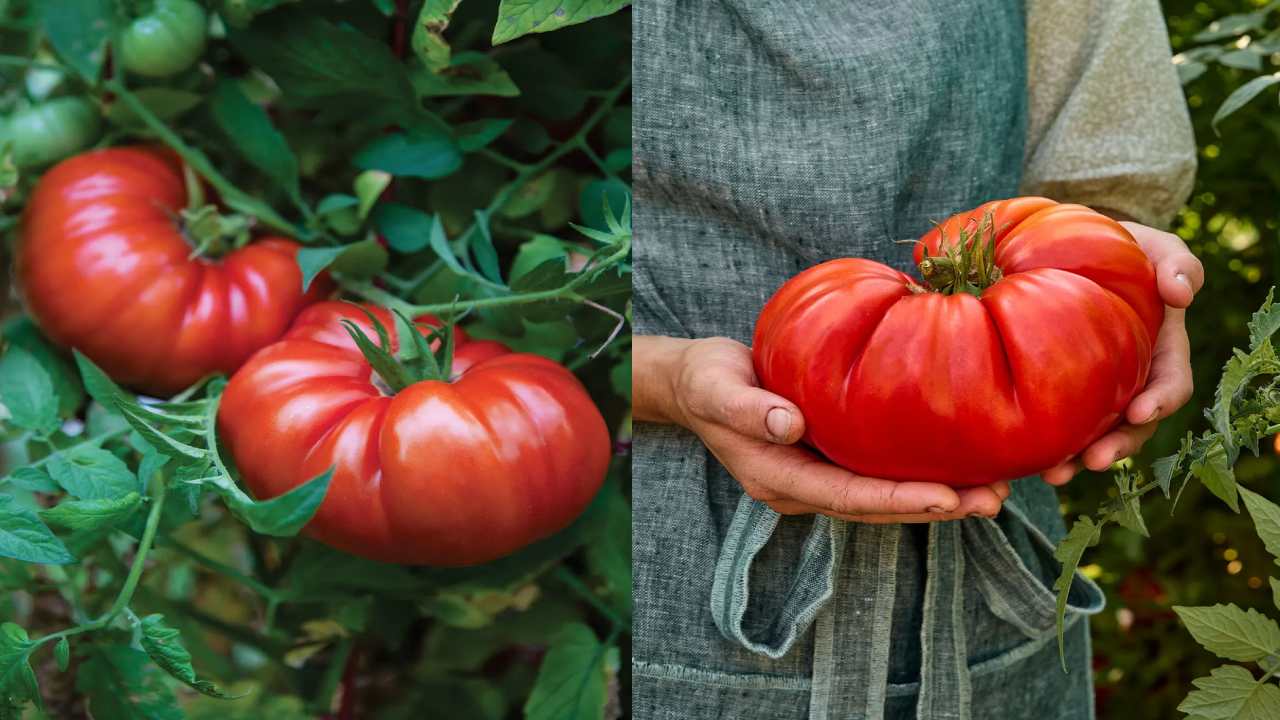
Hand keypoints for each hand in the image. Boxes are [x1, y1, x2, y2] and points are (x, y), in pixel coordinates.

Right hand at [635, 335, 1008, 521]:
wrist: (696, 383)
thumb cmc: (706, 381)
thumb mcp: (717, 388)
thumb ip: (748, 409)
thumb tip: (790, 425)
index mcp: (778, 478)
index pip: (845, 496)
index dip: (896, 499)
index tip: (947, 497)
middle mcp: (803, 487)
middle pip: (876, 507)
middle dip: (935, 507)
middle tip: (994, 500)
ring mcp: (819, 475)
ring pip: (884, 496)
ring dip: (939, 497)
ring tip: (995, 491)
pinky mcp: (832, 457)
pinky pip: (880, 473)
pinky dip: (920, 472)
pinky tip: (961, 463)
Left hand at [1042, 221, 1204, 484]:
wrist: (1068, 248)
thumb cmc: (1120, 248)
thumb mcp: (1154, 247)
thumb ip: (1178, 264)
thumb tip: (1179, 293)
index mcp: (1161, 351)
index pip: (1170, 385)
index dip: (1158, 403)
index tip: (1138, 413)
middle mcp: (1131, 379)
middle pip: (1133, 426)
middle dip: (1117, 447)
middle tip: (1094, 462)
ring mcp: (1095, 389)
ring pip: (1094, 436)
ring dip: (1078, 460)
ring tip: (1054, 474)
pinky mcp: (1058, 390)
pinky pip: (1055, 424)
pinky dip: (1042, 443)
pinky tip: (1020, 458)